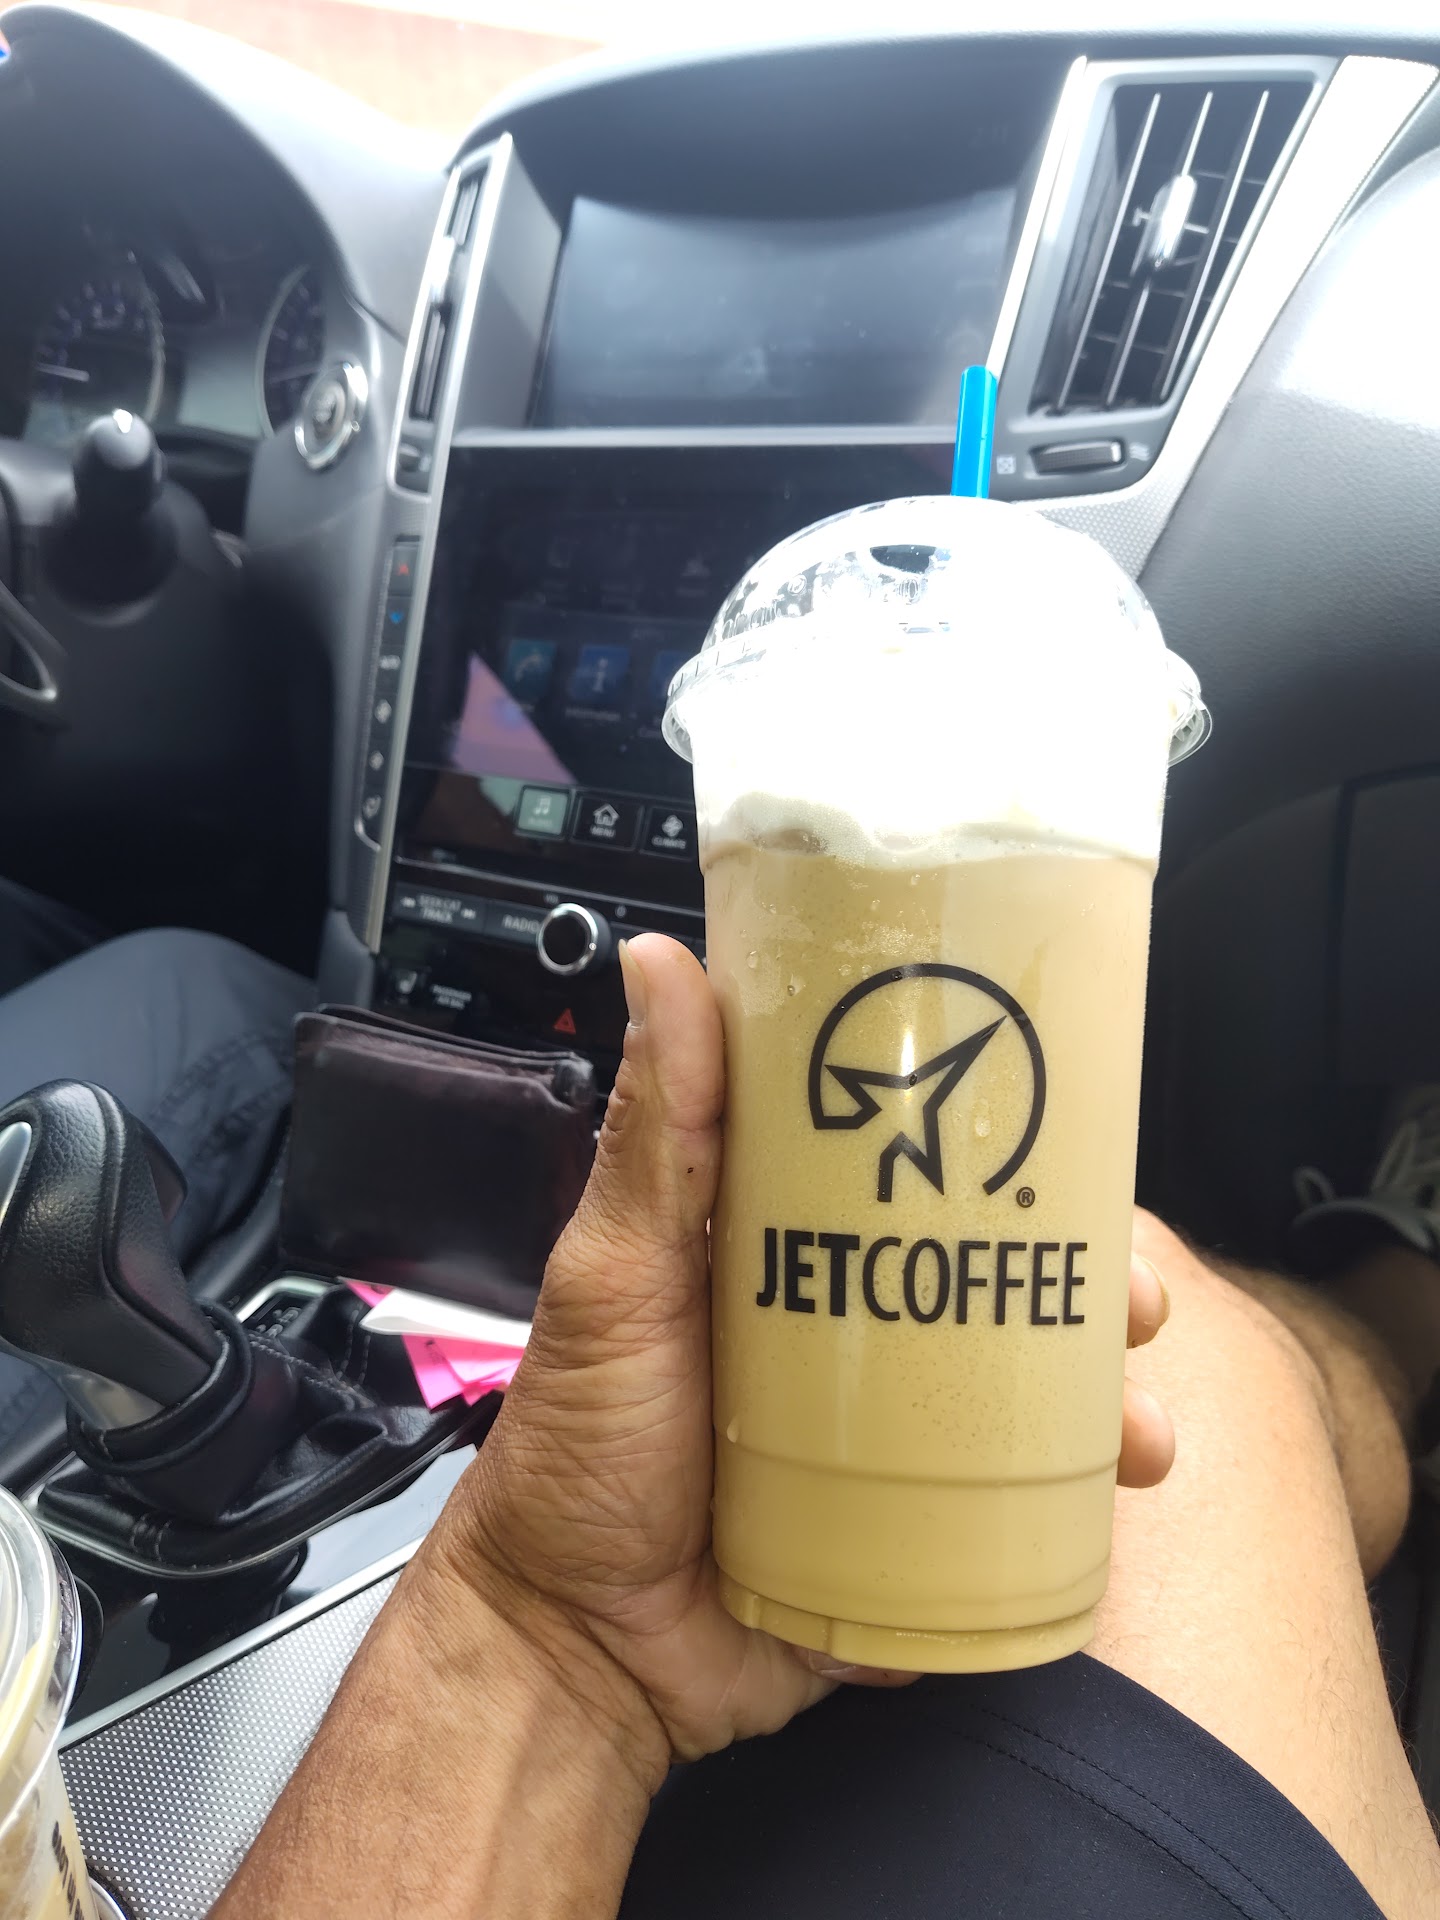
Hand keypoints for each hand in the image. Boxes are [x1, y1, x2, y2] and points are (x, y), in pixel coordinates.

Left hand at [414, 934, 1175, 1786]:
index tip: (1078, 1131)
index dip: (1008, 1150)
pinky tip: (1114, 1502)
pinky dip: (1074, 1507)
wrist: (575, 1652)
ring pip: (1027, 1400)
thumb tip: (658, 961)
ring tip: (1141, 1427)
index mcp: (793, 1251)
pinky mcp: (908, 1539)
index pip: (918, 1173)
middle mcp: (854, 1334)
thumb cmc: (579, 1448)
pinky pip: (1011, 1514)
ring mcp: (887, 1441)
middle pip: (998, 1281)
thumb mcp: (616, 1274)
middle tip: (1135, 1297)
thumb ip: (656, 1133)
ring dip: (1106, 1400)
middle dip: (1088, 1281)